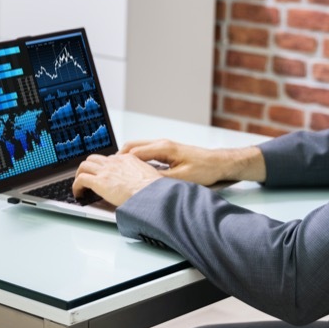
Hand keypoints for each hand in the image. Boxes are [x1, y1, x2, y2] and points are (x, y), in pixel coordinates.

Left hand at [73, 152, 163, 206]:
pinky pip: (81, 179)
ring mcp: (106, 171)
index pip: (110, 159)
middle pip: (94, 159)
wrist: (151, 193)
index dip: (104, 166)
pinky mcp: (99, 181)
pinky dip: (76, 186)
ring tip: (80, 185)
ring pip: (84, 166)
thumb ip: (141, 175)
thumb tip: (140, 182)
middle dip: (89, 167)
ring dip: (80, 174)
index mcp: (127, 159)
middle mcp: (115, 162)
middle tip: (87, 176)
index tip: (103, 173)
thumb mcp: (150, 175)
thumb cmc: (153, 189)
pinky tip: (78, 193)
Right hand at [121, 140, 265, 185]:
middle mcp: (161, 143)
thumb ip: (160, 180)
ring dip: (127, 157)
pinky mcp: (166, 150)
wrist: (219, 163)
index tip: (110, 170)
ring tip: (118, 170)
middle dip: (119, 157)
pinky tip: (134, 169)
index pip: (134, 152)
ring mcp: (163, 145)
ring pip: (137, 148)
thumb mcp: (182, 178)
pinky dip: (136, 158)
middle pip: (132, 146)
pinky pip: (145, 151)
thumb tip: (143, 184)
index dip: (120, 161)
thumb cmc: (205, 169)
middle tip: (109, 169)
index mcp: (163, 148)